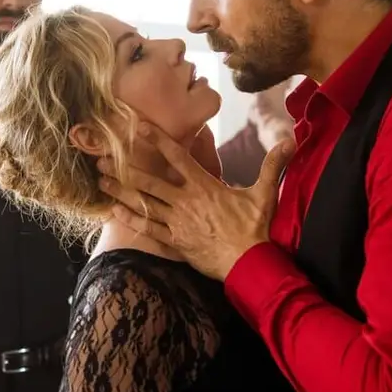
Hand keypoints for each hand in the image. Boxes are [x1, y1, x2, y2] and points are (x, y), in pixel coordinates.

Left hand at [97, 122, 293, 279]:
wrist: (249, 264)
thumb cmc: (255, 229)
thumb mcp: (265, 195)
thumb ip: (273, 165)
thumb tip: (290, 141)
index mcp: (204, 187)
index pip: (178, 158)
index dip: (158, 140)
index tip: (140, 127)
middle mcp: (186, 202)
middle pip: (150, 181)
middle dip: (125, 168)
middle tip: (102, 158)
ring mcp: (178, 223)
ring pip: (144, 203)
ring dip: (120, 191)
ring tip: (100, 180)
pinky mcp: (175, 242)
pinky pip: (148, 229)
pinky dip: (130, 219)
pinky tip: (113, 211)